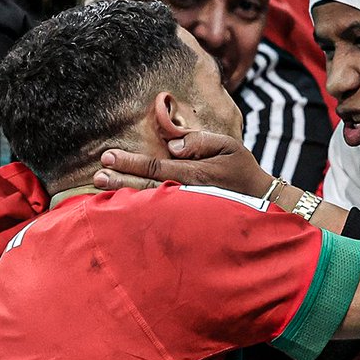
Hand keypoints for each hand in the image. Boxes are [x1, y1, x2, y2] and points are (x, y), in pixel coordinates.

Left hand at [92, 132, 271, 198]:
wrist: (262, 203)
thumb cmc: (243, 170)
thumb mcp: (228, 146)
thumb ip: (200, 141)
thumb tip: (171, 144)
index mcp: (196, 174)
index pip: (156, 167)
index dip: (130, 162)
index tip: (109, 157)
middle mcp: (188, 194)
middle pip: (147, 188)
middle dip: (120, 181)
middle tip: (96, 176)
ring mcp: (186, 209)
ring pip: (150, 203)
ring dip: (124, 196)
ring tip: (100, 190)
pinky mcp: (187, 218)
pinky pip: (159, 213)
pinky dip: (139, 210)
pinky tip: (121, 206)